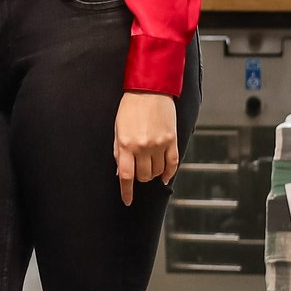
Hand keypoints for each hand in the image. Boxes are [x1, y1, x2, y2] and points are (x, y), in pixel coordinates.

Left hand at [114, 91, 178, 206]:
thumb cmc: (130, 107)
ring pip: (157, 172)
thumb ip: (119, 152)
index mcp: (126, 144)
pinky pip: (172, 164)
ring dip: (152, 174)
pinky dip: (168, 173)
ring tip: (149, 166)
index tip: (127, 201)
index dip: (126, 192)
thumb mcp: (118, 129)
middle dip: (139, 177)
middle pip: (143, 176)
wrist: (150, 89)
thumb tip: (121, 173)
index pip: (126, 176)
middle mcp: (143, 146)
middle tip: (138, 170)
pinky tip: (164, 176)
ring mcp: (159, 144)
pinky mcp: (172, 140)